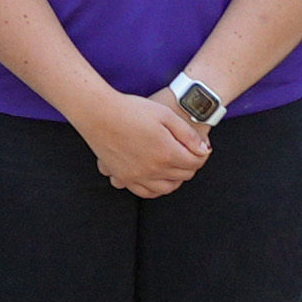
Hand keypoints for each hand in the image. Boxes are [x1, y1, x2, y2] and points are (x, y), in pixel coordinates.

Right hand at [71, 91, 212, 198]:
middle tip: (188, 154)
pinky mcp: (123, 177)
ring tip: (174, 167)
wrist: (98, 113)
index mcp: (167, 153)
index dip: (201, 155)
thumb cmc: (131, 109)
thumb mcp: (165, 114)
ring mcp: (137, 176)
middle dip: (190, 165)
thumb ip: (188, 134)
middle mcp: (154, 169)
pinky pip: (145, 192)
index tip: (200, 148)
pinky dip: (155, 188)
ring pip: (166, 188)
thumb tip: (203, 150)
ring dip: (175, 179)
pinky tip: (156, 178)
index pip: (195, 163)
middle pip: (183, 176)